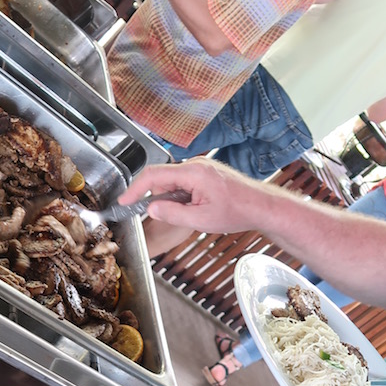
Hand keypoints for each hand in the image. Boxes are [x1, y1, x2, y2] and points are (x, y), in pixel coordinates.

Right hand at [120, 157, 268, 234]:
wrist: (262, 206)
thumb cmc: (238, 211)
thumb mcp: (201, 219)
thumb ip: (172, 214)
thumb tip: (152, 209)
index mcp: (193, 172)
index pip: (153, 175)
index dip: (135, 189)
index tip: (124, 200)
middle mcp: (196, 165)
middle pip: (162, 179)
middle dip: (159, 199)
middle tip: (168, 215)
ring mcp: (202, 167)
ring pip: (173, 182)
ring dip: (173, 200)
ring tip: (195, 213)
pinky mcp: (206, 173)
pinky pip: (184, 183)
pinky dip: (182, 197)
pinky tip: (197, 208)